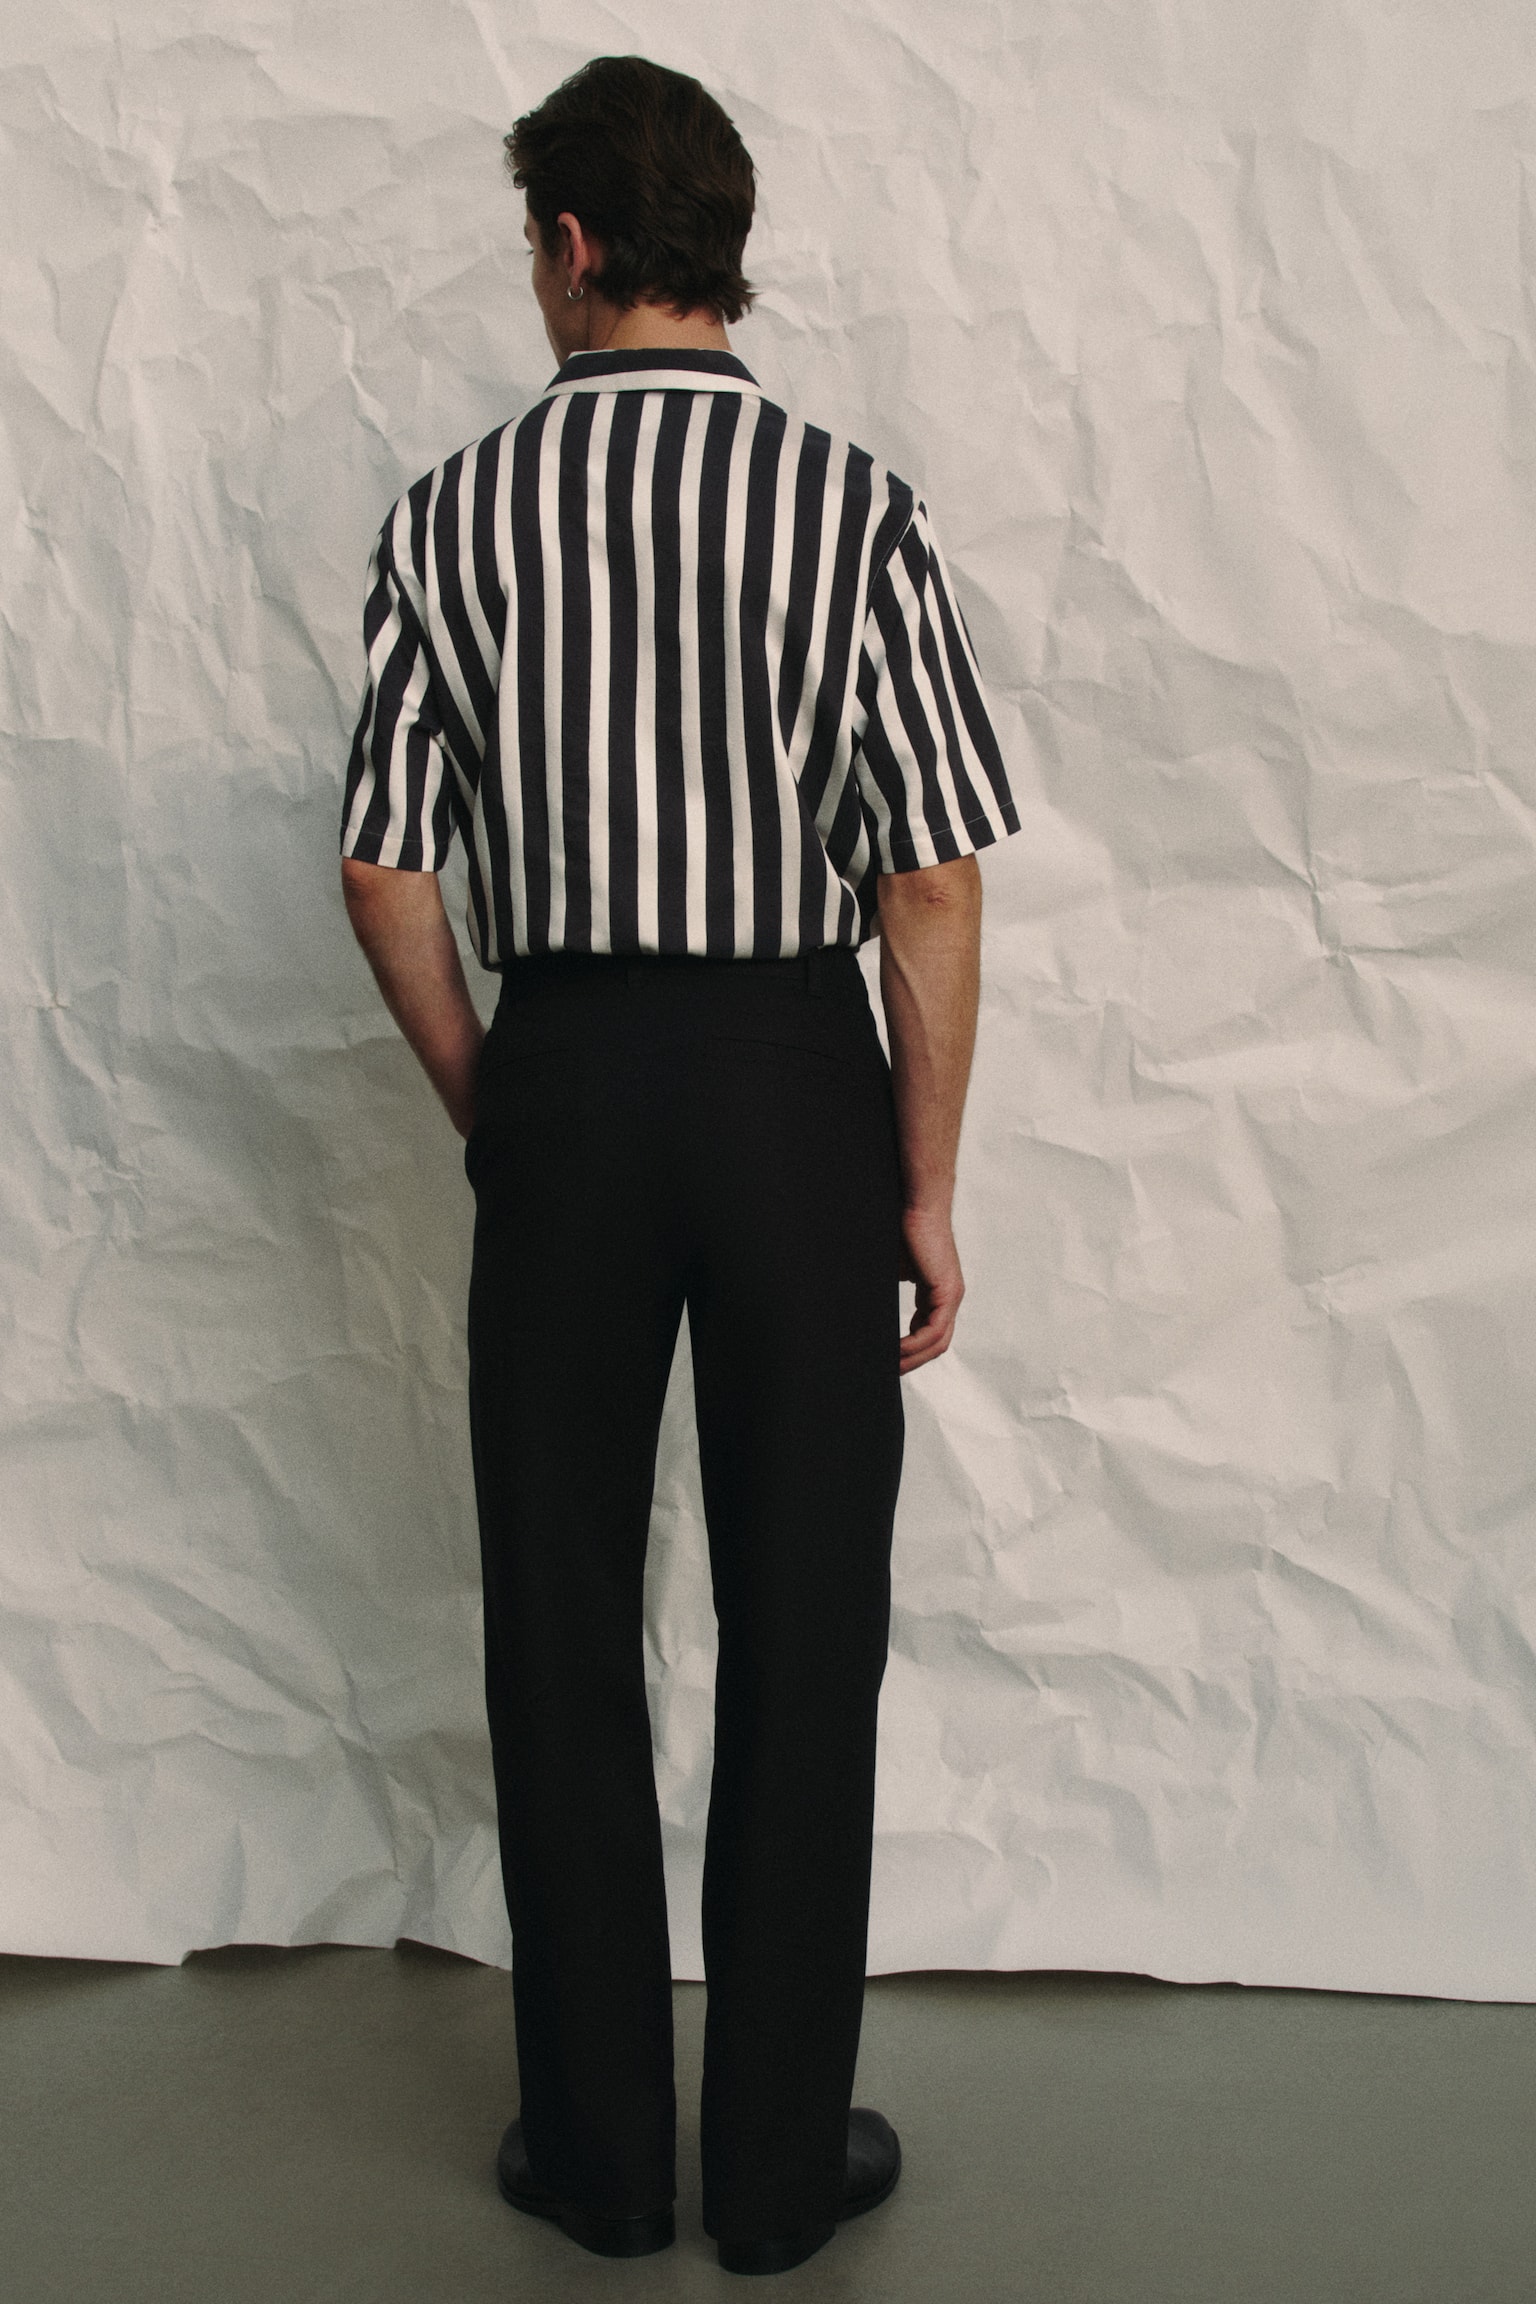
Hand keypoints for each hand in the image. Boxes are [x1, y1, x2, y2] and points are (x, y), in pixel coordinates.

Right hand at [898, 1203, 964, 1372]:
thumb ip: (882, 1291)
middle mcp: (948, 1296)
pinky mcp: (948, 1291)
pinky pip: (934, 1331)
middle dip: (912, 1362)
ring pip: (937, 1342)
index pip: (927, 1332)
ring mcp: (951, 1295)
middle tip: (887, 1373)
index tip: (888, 1360)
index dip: (909, 1351)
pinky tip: (896, 1352)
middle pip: (935, 1344)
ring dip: (912, 1359)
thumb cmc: (901, 1229)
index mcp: (936, 1292)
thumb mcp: (889, 1270)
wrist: (916, 1205)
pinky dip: (915, 1345)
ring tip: (889, 1368)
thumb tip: (857, 1310)